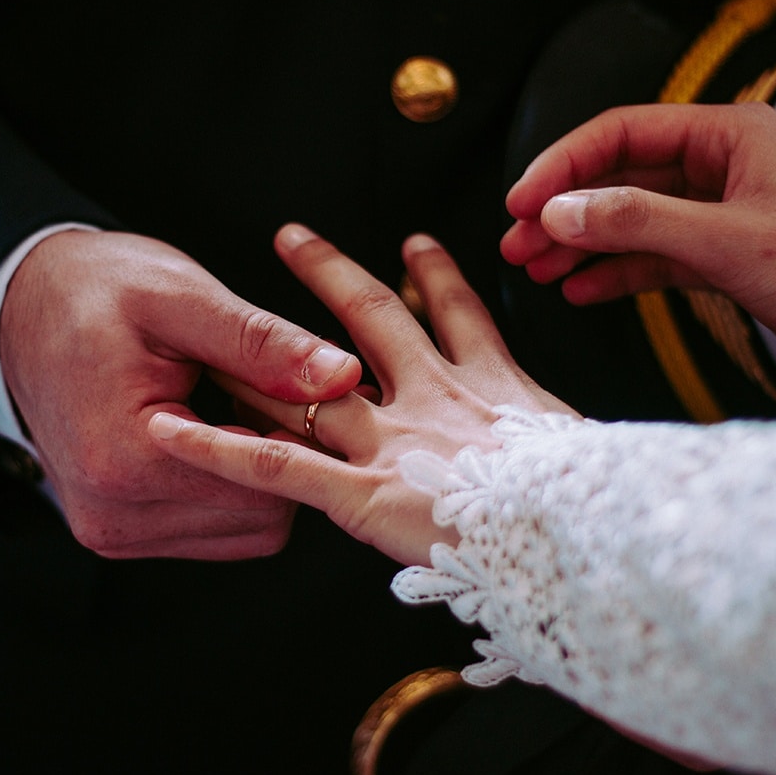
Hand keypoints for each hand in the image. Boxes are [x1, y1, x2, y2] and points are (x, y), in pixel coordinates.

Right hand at [0, 229, 361, 559]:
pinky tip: (225, 431)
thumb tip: (343, 375)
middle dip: (287, 458)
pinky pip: (212, 531)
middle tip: (282, 391)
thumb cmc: (96, 290)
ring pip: (242, 532)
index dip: (307, 438)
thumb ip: (263, 344)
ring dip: (262, 477)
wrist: (21, 305)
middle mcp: (113, 516)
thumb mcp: (182, 299)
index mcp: (126, 461)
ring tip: (246, 406)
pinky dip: (233, 489)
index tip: (317, 389)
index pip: (264, 485)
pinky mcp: (119, 533)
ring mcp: (112, 533)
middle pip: (259, 518)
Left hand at [148, 224, 575, 565]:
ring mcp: (397, 439)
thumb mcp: (598, 462)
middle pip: (373, 318)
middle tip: (293, 239)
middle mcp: (438, 398)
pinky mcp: (364, 491)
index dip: (437, 277)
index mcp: (499, 387)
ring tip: (211, 335)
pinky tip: (170, 432)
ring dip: (262, 351)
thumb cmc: (604, 507)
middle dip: (332, 274)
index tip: (417, 248)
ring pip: (313, 380)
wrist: (590, 535)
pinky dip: (218, 449)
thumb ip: (573, 452)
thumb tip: (582, 465)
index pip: (461, 315)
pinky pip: (275, 464)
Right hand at [501, 102, 775, 407]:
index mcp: (729, 136)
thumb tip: (562, 209)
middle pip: (617, 177)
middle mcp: (720, 169)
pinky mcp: (719, 257)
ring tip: (535, 266)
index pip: (621, 134)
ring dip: (579, 243)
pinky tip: (579, 289)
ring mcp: (717, 214)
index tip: (522, 200)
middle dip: (563, 210)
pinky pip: (649, 257)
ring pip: (628, 220)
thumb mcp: (728, 242)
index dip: (563, 165)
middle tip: (516, 241)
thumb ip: (638, 221)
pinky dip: (612, 273)